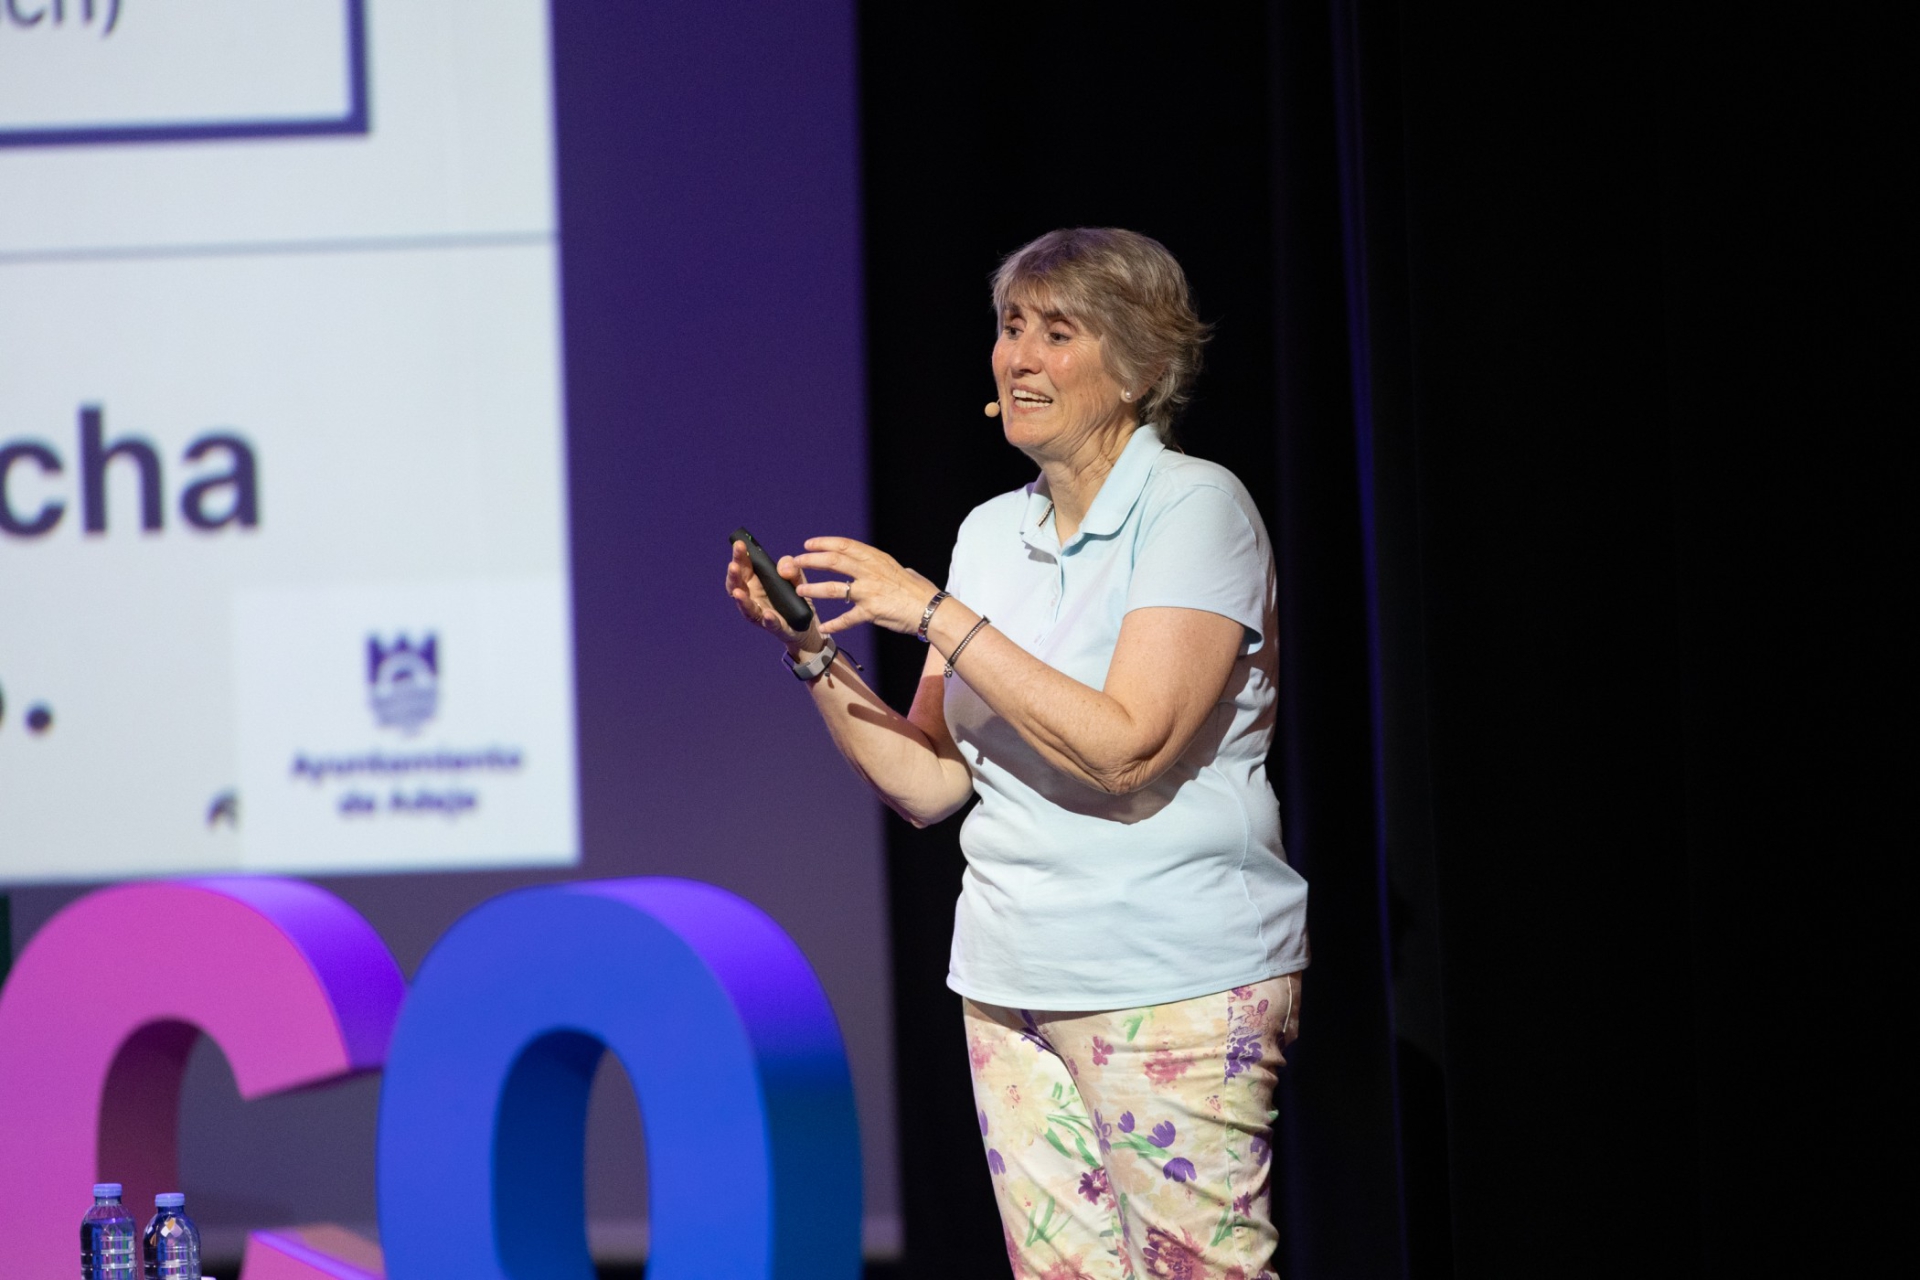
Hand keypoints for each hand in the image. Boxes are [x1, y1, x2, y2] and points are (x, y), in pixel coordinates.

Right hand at [726, 539, 823, 656]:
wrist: (806, 625)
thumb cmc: (793, 598)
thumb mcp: (796, 579)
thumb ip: (792, 568)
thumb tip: (784, 567)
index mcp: (755, 583)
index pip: (743, 568)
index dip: (739, 557)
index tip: (739, 544)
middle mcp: (753, 598)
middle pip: (738, 587)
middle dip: (734, 576)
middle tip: (733, 565)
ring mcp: (762, 614)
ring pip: (747, 609)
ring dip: (742, 601)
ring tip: (738, 592)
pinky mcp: (776, 627)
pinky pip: (771, 624)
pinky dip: (768, 620)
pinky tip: (768, 614)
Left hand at [792, 537, 939, 636]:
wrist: (932, 610)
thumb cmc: (922, 592)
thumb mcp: (905, 572)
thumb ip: (890, 570)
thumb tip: (891, 569)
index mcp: (877, 559)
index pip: (845, 545)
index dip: (824, 543)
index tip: (809, 544)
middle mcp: (870, 572)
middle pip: (833, 561)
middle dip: (811, 561)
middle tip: (795, 562)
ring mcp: (869, 592)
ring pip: (833, 588)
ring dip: (814, 589)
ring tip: (800, 591)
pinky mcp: (871, 612)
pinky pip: (847, 619)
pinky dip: (834, 624)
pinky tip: (824, 628)